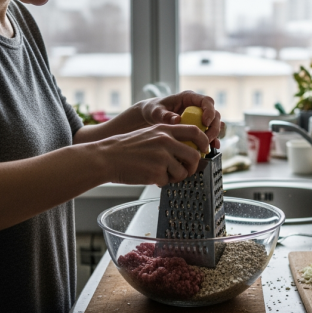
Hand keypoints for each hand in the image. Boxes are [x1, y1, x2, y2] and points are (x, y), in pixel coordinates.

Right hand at [95, 124, 209, 186]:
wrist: (106, 157)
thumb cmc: (126, 148)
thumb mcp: (149, 134)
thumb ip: (168, 139)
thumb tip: (188, 150)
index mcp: (165, 130)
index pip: (195, 131)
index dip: (204, 142)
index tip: (205, 150)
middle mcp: (165, 141)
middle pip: (194, 156)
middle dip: (192, 166)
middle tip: (185, 170)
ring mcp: (161, 157)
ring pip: (182, 172)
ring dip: (175, 177)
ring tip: (161, 174)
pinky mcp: (155, 172)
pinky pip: (167, 182)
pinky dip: (160, 182)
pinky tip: (149, 177)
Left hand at [140, 91, 223, 148]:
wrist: (151, 118)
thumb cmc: (153, 110)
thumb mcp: (156, 111)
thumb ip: (164, 115)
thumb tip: (177, 120)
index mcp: (189, 97)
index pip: (206, 101)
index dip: (209, 111)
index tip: (205, 123)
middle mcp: (197, 106)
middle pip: (214, 114)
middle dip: (213, 127)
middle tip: (206, 139)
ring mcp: (200, 116)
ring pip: (215, 124)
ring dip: (214, 135)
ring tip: (206, 146)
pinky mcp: (199, 126)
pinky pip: (210, 132)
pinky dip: (212, 140)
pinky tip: (212, 147)